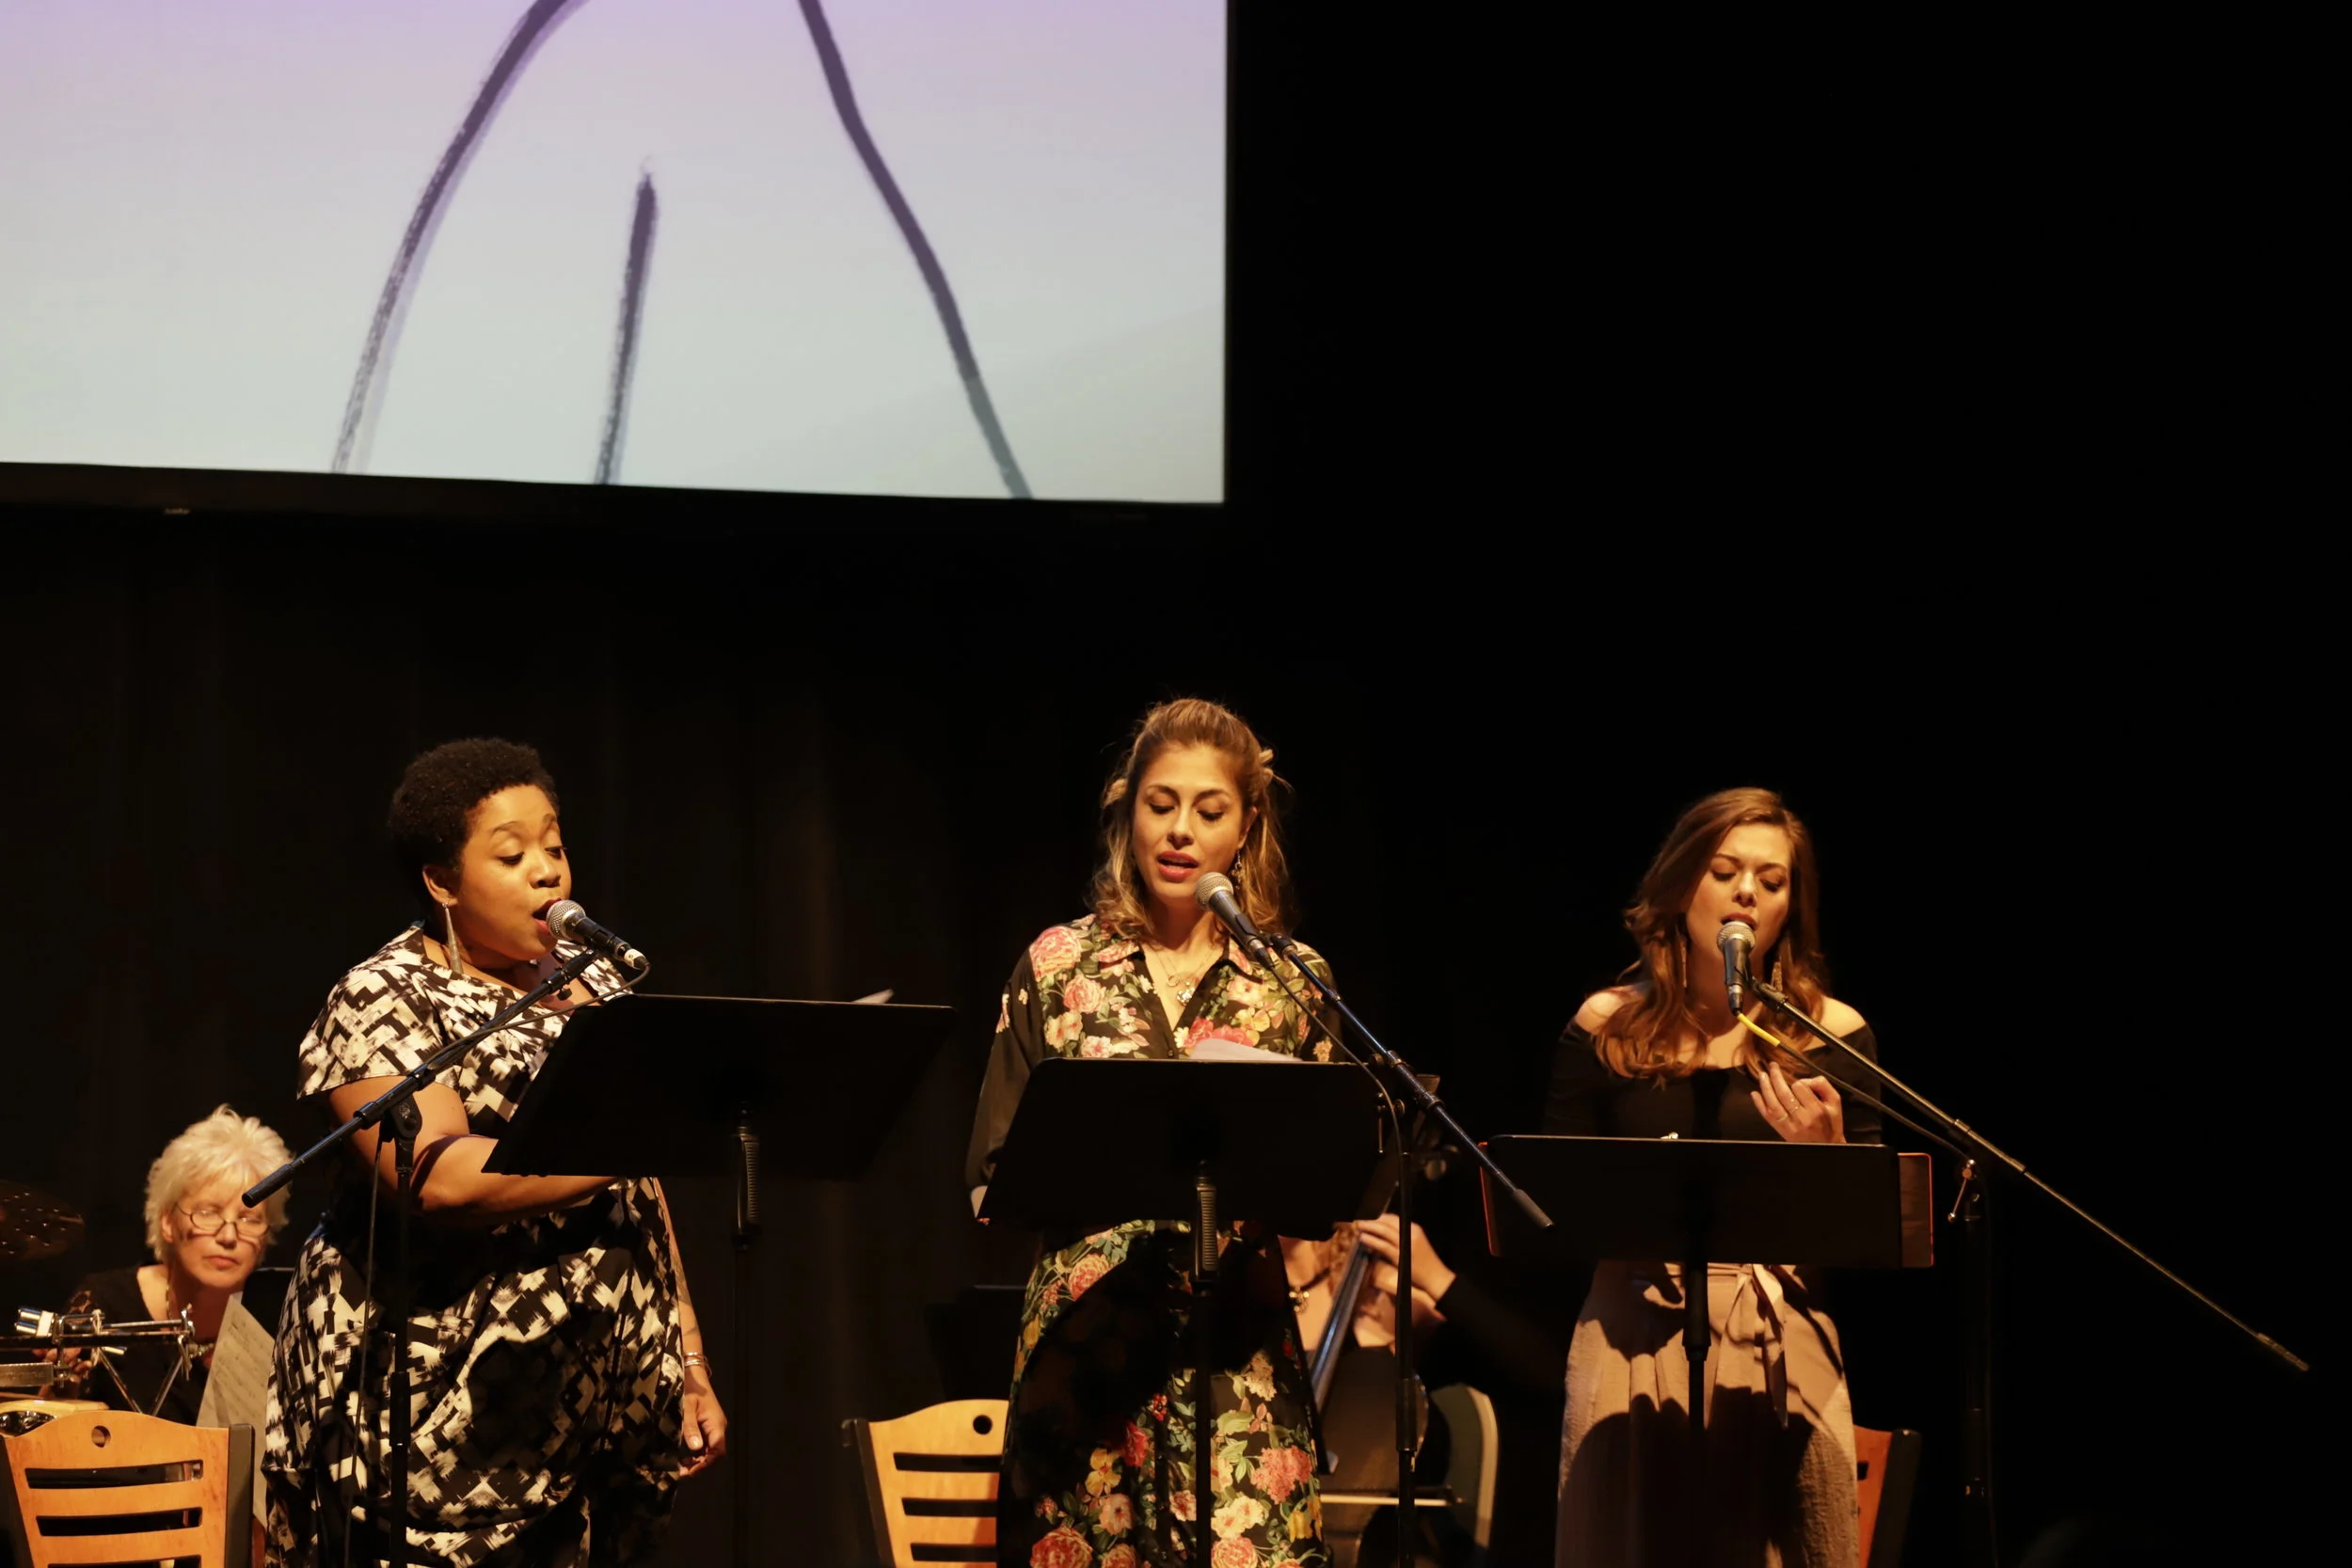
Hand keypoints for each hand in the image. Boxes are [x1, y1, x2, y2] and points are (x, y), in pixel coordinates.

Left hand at [677, 1362, 727, 1477]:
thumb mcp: (686, 1409)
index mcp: (716, 1424)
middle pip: (716, 1452)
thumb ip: (690, 1428)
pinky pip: (707, 1442)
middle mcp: (718, 1426)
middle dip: (701, 1465)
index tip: (689, 1472)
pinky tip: (686, 1456)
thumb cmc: (689, 1389)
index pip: (717, 1451)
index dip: (705, 1463)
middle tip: (682, 1472)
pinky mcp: (709, 1423)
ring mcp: (714, 1425)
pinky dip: (698, 1452)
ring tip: (682, 1467)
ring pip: (711, 1449)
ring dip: (699, 1460)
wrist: (692, 1373)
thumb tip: (696, 1449)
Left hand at [1353, 1214, 1454, 1302]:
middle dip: (1371, 1219)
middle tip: (1359, 1219)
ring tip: (1358, 1225)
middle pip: (1386, 1222)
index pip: (1392, 1218)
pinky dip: (1372, 1240)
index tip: (1368, 1216)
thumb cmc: (1426, 1262)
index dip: (1378, 1216)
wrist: (1436, 1277)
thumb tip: (1384, 1232)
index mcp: (1415, 1228)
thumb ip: (1403, 1237)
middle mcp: (1410, 1233)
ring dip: (1369, 1227)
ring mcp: (1406, 1244)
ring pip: (1383, 1231)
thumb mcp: (1416, 1244)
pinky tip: (1363, 1238)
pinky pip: (1383, 1246)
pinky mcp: (1401, 1257)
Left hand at [1750, 1062, 1844, 1143]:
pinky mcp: (1782, 1131)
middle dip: (1776, 1077)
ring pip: (1773, 1104)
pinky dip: (1759, 1104)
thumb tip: (1805, 1080)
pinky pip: (1767, 1116)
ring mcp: (1789, 1125)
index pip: (1800, 1088)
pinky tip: (1754, 1094)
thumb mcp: (1835, 1102)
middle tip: (1772, 1066)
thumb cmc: (1831, 1123)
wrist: (1826, 1147)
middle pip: (1784, 1093)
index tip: (1799, 1083)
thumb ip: (1823, 1086)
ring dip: (1765, 1088)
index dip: (1797, 1081)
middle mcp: (1802, 1118)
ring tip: (1762, 1075)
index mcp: (1816, 1110)